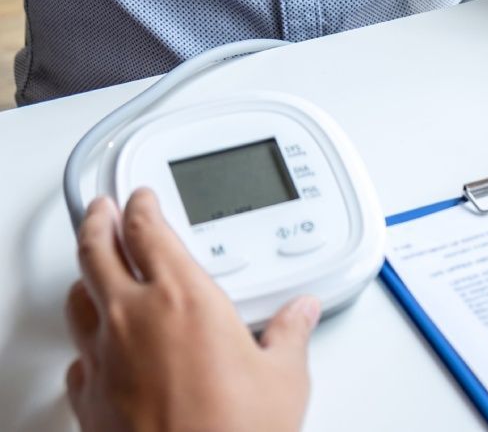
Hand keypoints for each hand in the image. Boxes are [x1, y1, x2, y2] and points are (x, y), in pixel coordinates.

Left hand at [65, 190, 317, 431]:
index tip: (141, 199)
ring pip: (78, 298)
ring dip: (86, 275)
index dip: (142, 207)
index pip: (149, 231)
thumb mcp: (283, 378)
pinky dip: (83, 341)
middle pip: (97, 251)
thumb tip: (302, 314)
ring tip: (94, 267)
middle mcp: (133, 318)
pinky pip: (76, 356)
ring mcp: (103, 358)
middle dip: (98, 222)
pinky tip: (95, 346)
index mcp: (184, 298)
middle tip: (102, 209)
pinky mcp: (88, 398)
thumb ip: (290, 335)